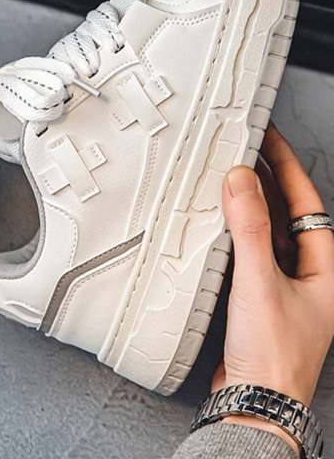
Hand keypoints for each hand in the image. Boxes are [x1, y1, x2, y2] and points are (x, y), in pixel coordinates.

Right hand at [211, 122, 333, 452]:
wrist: (255, 403)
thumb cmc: (275, 358)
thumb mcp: (261, 282)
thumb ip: (249, 229)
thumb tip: (241, 181)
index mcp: (324, 266)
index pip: (305, 199)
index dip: (285, 164)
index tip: (266, 136)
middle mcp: (306, 272)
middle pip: (286, 211)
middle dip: (265, 179)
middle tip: (241, 148)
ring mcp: (281, 284)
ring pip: (265, 229)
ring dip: (247, 204)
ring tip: (226, 176)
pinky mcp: (256, 296)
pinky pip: (246, 249)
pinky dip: (232, 231)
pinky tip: (216, 222)